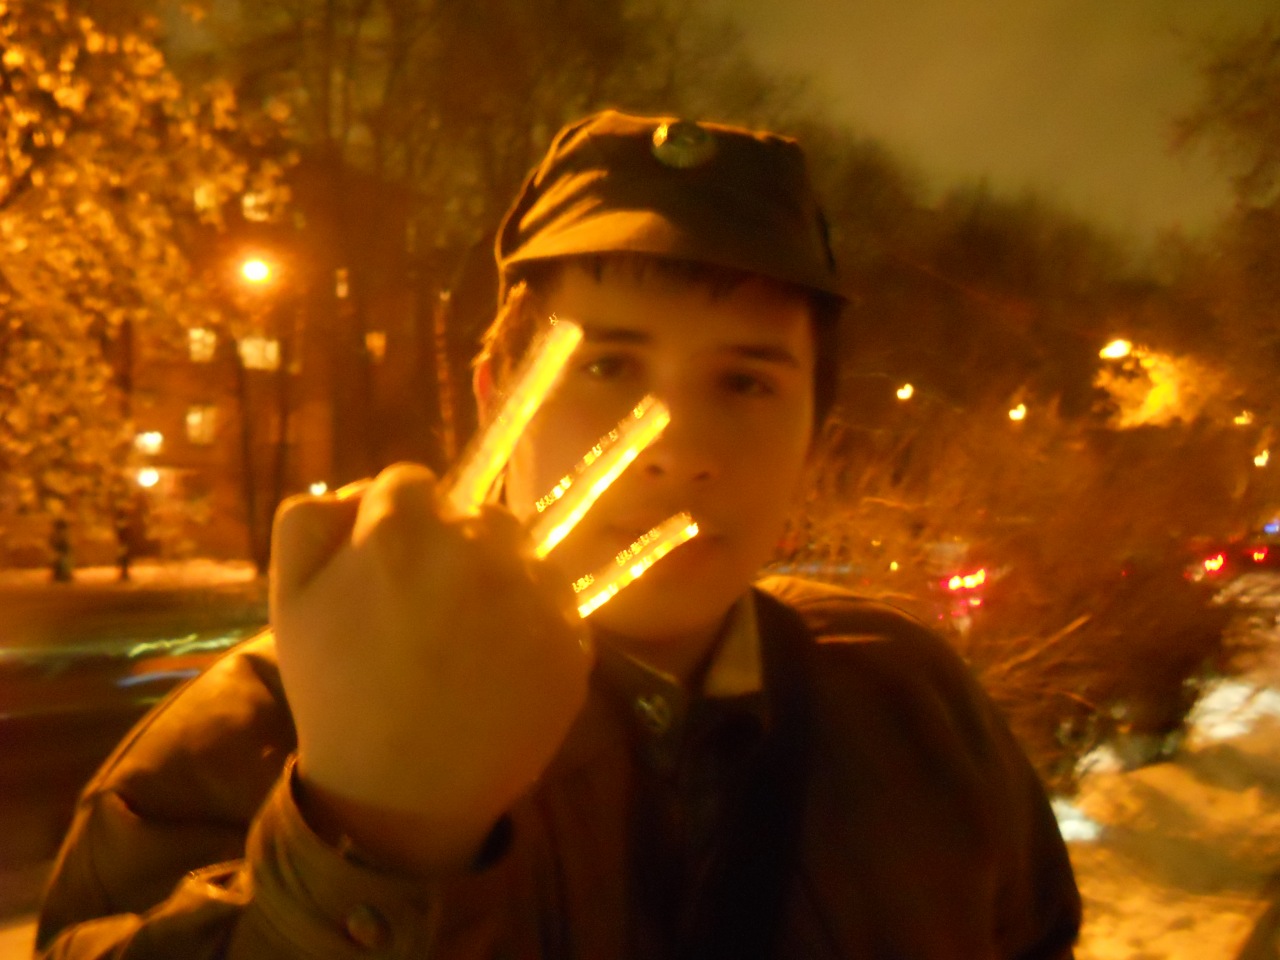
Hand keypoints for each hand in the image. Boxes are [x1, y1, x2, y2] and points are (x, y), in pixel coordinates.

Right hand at [269, 463, 592, 872]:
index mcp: (398, 530)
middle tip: (432, 609)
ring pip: (522, 553)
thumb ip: (310, 518)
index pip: (410, 483)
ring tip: (471, 638)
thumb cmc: (337, 694)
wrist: (399, 793)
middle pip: (475, 514)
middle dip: (453, 546)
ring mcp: (531, 592)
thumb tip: (362, 488)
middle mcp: (476, 547)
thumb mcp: (288, 599)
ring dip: (501, 578)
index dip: (396, 523)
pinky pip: (556, 602)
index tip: (391, 569)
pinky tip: (501, 663)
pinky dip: (535, 621)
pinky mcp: (572, 637)